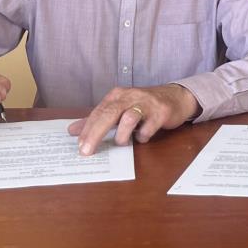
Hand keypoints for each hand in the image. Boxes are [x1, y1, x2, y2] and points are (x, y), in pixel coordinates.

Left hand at [69, 84, 200, 154]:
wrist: (176, 97)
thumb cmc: (144, 105)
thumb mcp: (119, 109)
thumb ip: (97, 120)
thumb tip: (72, 131)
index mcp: (118, 95)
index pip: (98, 112)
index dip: (87, 129)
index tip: (79, 145)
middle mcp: (131, 96)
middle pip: (109, 113)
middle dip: (96, 134)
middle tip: (87, 151)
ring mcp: (147, 103)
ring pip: (129, 118)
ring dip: (122, 135)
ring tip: (122, 142)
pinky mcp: (161, 112)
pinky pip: (148, 128)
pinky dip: (142, 136)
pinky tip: (143, 136)